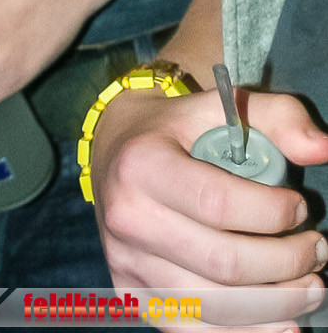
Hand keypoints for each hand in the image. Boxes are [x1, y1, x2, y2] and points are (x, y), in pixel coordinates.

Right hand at [91, 82, 327, 330]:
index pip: (217, 203)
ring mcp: (126, 263)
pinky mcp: (132, 294)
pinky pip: (194, 331)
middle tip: (318, 251)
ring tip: (309, 288)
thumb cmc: (173, 130)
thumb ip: (275, 118)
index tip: (302, 208)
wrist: (112, 149)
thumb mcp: (216, 108)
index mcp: (142, 165)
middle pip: (222, 264)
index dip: (271, 214)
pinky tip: (282, 324)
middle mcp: (127, 218)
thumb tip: (322, 148)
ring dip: (276, 306)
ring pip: (215, 307)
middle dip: (286, 264)